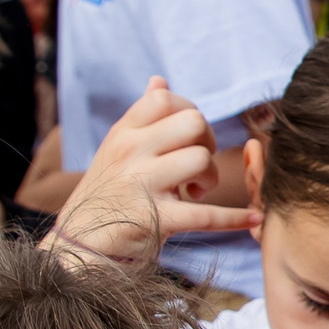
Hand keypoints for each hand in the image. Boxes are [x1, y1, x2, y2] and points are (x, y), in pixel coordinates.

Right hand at [47, 76, 255, 267]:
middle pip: (193, 122)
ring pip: (201, 160)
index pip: (164, 98)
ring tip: (196, 192)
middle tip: (198, 167)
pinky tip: (249, 219)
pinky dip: (233, 218)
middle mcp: (129, 152)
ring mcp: (140, 185)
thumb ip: (141, 118)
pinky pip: (206, 214)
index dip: (189, 111)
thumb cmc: (106, 195)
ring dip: (210, 178)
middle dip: (207, 142)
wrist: (79, 248)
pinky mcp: (154, 220)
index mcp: (123, 133)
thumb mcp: (116, 150)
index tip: (189, 137)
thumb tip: (158, 80)